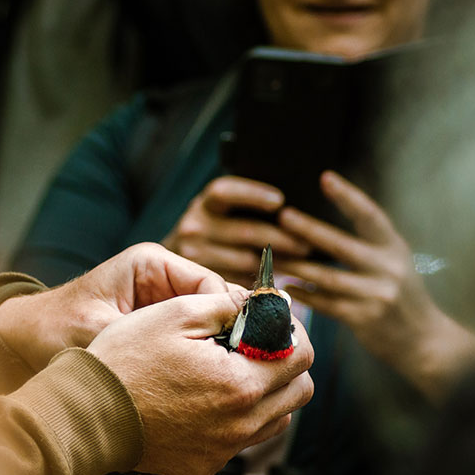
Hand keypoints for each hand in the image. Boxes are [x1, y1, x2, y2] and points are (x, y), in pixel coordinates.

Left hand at [0, 243, 247, 370]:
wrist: (23, 340)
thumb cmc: (53, 329)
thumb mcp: (99, 331)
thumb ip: (145, 337)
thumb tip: (200, 352)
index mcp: (152, 264)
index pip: (211, 286)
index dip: (231, 319)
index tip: (241, 353)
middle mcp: (163, 279)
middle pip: (217, 307)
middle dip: (230, 339)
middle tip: (245, 375)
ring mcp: (164, 304)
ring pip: (210, 328)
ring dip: (217, 355)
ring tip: (232, 387)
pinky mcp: (160, 328)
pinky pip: (194, 344)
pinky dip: (201, 365)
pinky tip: (209, 391)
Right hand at [88, 294, 313, 474]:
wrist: (84, 415)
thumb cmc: (125, 360)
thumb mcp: (175, 313)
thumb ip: (228, 305)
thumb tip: (266, 302)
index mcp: (240, 384)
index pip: (302, 357)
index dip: (291, 333)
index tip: (271, 323)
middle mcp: (240, 425)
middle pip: (297, 393)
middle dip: (284, 364)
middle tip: (253, 346)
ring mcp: (222, 452)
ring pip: (274, 421)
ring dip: (264, 394)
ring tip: (227, 373)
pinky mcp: (203, 469)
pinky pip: (237, 443)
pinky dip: (233, 421)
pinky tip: (201, 402)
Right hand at [163, 175, 310, 282]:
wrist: (169, 266)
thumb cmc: (210, 235)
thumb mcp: (217, 214)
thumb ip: (242, 209)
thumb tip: (289, 212)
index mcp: (203, 205)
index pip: (224, 192)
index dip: (252, 194)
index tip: (279, 201)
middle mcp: (194, 228)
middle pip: (245, 231)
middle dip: (281, 239)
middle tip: (306, 246)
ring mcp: (195, 256)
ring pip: (245, 261)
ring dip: (276, 265)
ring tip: (300, 264)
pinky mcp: (201, 282)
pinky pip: (238, 281)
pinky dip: (259, 282)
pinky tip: (278, 280)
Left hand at [277, 171, 474, 399]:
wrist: (425, 342)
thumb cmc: (401, 297)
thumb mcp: (395, 264)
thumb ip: (369, 246)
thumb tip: (325, 227)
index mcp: (395, 248)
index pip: (370, 216)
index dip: (348, 196)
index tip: (325, 177)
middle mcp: (389, 268)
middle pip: (341, 245)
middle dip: (309, 230)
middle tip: (282, 216)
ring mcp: (377, 295)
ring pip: (327, 277)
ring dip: (297, 266)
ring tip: (273, 256)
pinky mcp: (365, 320)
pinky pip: (326, 304)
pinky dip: (306, 294)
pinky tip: (287, 287)